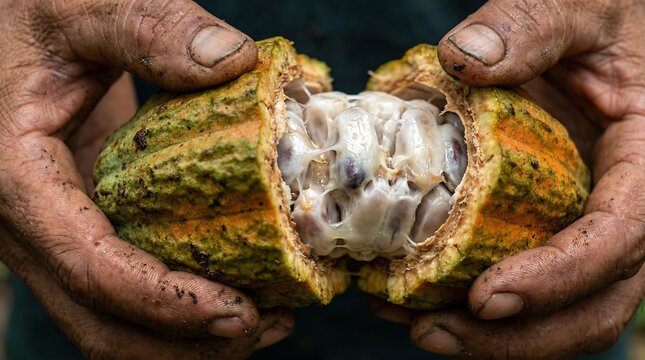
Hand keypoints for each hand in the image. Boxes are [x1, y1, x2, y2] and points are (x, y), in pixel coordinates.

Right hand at [0, 0, 291, 357]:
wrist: (3, 34)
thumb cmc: (26, 15)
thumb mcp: (78, 4)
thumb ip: (148, 27)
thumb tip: (233, 60)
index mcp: (14, 176)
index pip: (89, 266)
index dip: (165, 302)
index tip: (240, 312)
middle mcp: (26, 222)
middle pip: (98, 321)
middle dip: (182, 343)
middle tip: (266, 326)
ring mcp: (51, 233)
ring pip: (107, 321)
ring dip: (184, 341)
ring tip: (266, 324)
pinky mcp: (80, 227)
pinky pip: (122, 289)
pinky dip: (176, 309)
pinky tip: (236, 289)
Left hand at [373, 0, 644, 357]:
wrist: (609, 36)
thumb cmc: (611, 17)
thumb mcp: (581, 6)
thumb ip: (531, 26)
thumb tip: (463, 60)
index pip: (619, 240)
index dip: (556, 278)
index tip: (485, 297)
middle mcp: (635, 209)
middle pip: (596, 304)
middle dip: (519, 337)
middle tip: (434, 333)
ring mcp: (599, 224)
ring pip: (569, 311)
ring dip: (497, 338)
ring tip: (418, 328)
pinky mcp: (564, 224)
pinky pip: (539, 283)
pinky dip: (486, 309)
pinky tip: (423, 300)